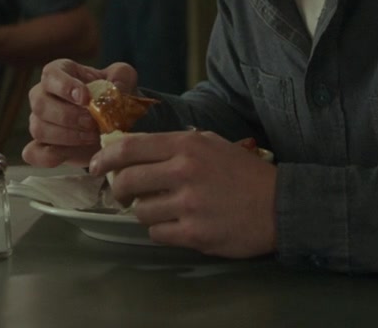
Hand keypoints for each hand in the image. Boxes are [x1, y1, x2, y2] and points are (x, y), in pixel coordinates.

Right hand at [20, 59, 136, 167]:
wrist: (112, 124)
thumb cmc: (111, 96)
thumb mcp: (123, 79)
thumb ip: (122, 76)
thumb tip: (116, 88)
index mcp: (59, 74)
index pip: (51, 75)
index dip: (65, 86)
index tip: (85, 98)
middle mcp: (43, 95)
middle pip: (40, 104)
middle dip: (68, 116)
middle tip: (93, 123)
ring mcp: (39, 122)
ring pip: (39, 128)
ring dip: (66, 136)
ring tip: (92, 137)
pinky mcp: (42, 147)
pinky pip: (33, 153)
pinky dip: (46, 156)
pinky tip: (66, 155)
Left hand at [91, 130, 276, 257]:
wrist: (280, 206)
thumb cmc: (244, 174)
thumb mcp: (211, 144)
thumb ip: (174, 145)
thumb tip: (134, 149)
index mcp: (186, 146)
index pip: (129, 148)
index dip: (105, 158)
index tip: (96, 166)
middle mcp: (184, 172)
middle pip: (127, 180)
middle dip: (120, 189)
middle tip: (124, 194)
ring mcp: (189, 205)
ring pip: (140, 210)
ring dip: (145, 211)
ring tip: (163, 208)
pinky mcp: (194, 234)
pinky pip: (156, 233)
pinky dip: (161, 230)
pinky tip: (177, 224)